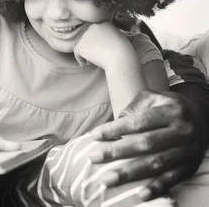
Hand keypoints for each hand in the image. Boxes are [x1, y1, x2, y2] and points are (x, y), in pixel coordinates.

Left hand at [73, 21, 132, 67]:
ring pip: (83, 45)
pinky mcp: (80, 45)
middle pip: (89, 38)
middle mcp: (93, 26)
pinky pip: (77, 53)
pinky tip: (86, 64)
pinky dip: (80, 59)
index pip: (97, 32)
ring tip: (95, 60)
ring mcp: (85, 35)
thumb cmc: (123, 51)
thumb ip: (109, 35)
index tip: (103, 49)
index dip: (98, 41)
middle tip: (98, 55)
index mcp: (104, 23)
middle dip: (92, 46)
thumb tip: (100, 41)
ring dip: (87, 53)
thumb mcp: (119, 37)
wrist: (120, 58)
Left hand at [89, 90, 207, 199]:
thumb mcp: (154, 97)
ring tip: (107, 179)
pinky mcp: (190, 166)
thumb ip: (134, 107)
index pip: (138, 122)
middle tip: (93, 157)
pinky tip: (140, 195)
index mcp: (170, 111)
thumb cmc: (169, 106)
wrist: (203, 116)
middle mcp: (181, 131)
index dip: (115, 129)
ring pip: (156, 164)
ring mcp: (187, 151)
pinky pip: (172, 179)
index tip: (94, 135)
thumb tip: (114, 124)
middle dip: (117, 152)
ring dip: (130, 173)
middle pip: (145, 143)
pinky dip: (156, 188)